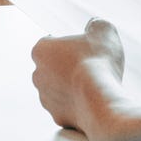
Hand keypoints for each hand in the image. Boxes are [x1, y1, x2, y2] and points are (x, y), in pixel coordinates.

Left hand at [31, 19, 125, 135]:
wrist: (100, 99)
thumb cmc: (98, 62)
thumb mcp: (103, 31)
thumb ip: (96, 25)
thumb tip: (95, 25)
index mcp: (41, 50)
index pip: (51, 43)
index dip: (68, 44)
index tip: (83, 48)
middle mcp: (37, 74)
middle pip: (52, 67)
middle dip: (67, 67)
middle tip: (89, 67)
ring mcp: (45, 97)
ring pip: (58, 89)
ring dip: (71, 87)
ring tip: (93, 86)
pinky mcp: (56, 116)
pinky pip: (67, 108)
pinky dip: (78, 106)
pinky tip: (92, 102)